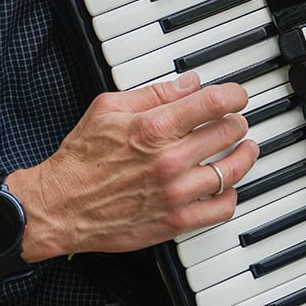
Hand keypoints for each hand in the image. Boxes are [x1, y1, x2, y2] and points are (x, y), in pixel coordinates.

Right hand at [9, 71, 256, 260]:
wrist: (60, 207)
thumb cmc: (80, 159)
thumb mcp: (108, 109)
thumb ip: (154, 94)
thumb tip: (189, 83)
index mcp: (154, 128)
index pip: (213, 103)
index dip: (234, 95)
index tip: (237, 96)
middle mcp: (170, 161)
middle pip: (228, 133)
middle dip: (236, 122)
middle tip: (234, 121)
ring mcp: (176, 193)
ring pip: (231, 170)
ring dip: (243, 156)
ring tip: (245, 148)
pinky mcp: (175, 221)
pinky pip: (221, 209)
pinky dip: (230, 195)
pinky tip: (226, 186)